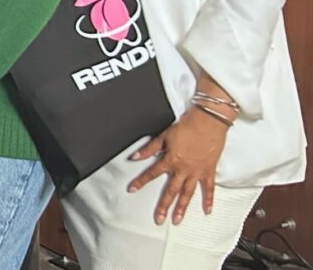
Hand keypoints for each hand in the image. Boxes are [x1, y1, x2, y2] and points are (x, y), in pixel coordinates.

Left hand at [128, 108, 229, 223]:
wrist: (208, 121)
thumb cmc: (187, 126)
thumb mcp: (164, 135)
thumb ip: (150, 148)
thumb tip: (135, 156)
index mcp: (170, 159)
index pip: (152, 173)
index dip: (140, 181)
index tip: (131, 190)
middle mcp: (183, 169)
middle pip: (171, 190)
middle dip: (163, 206)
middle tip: (159, 219)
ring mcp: (197, 171)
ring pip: (188, 193)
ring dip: (182, 207)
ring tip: (177, 220)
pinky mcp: (209, 170)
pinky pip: (209, 188)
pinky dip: (209, 199)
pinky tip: (207, 210)